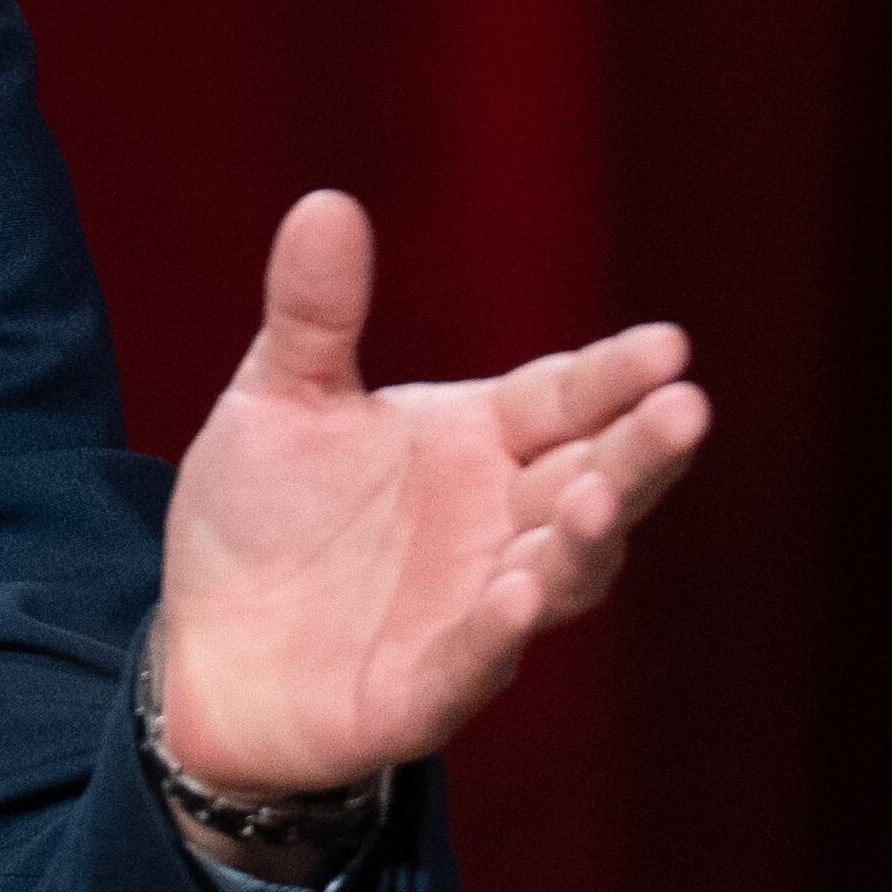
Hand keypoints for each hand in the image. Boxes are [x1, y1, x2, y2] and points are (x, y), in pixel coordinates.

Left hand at [154, 190, 710, 802]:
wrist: (205, 643)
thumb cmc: (262, 514)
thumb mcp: (279, 396)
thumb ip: (313, 313)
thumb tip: (326, 202)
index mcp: (477, 441)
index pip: (563, 399)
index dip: (614, 375)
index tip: (671, 345)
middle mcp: (496, 523)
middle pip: (590, 480)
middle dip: (637, 451)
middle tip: (686, 410)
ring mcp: (472, 610)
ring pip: (557, 575)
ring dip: (580, 541)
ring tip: (593, 496)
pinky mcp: (425, 689)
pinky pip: (472, 661)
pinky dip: (495, 631)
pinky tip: (515, 596)